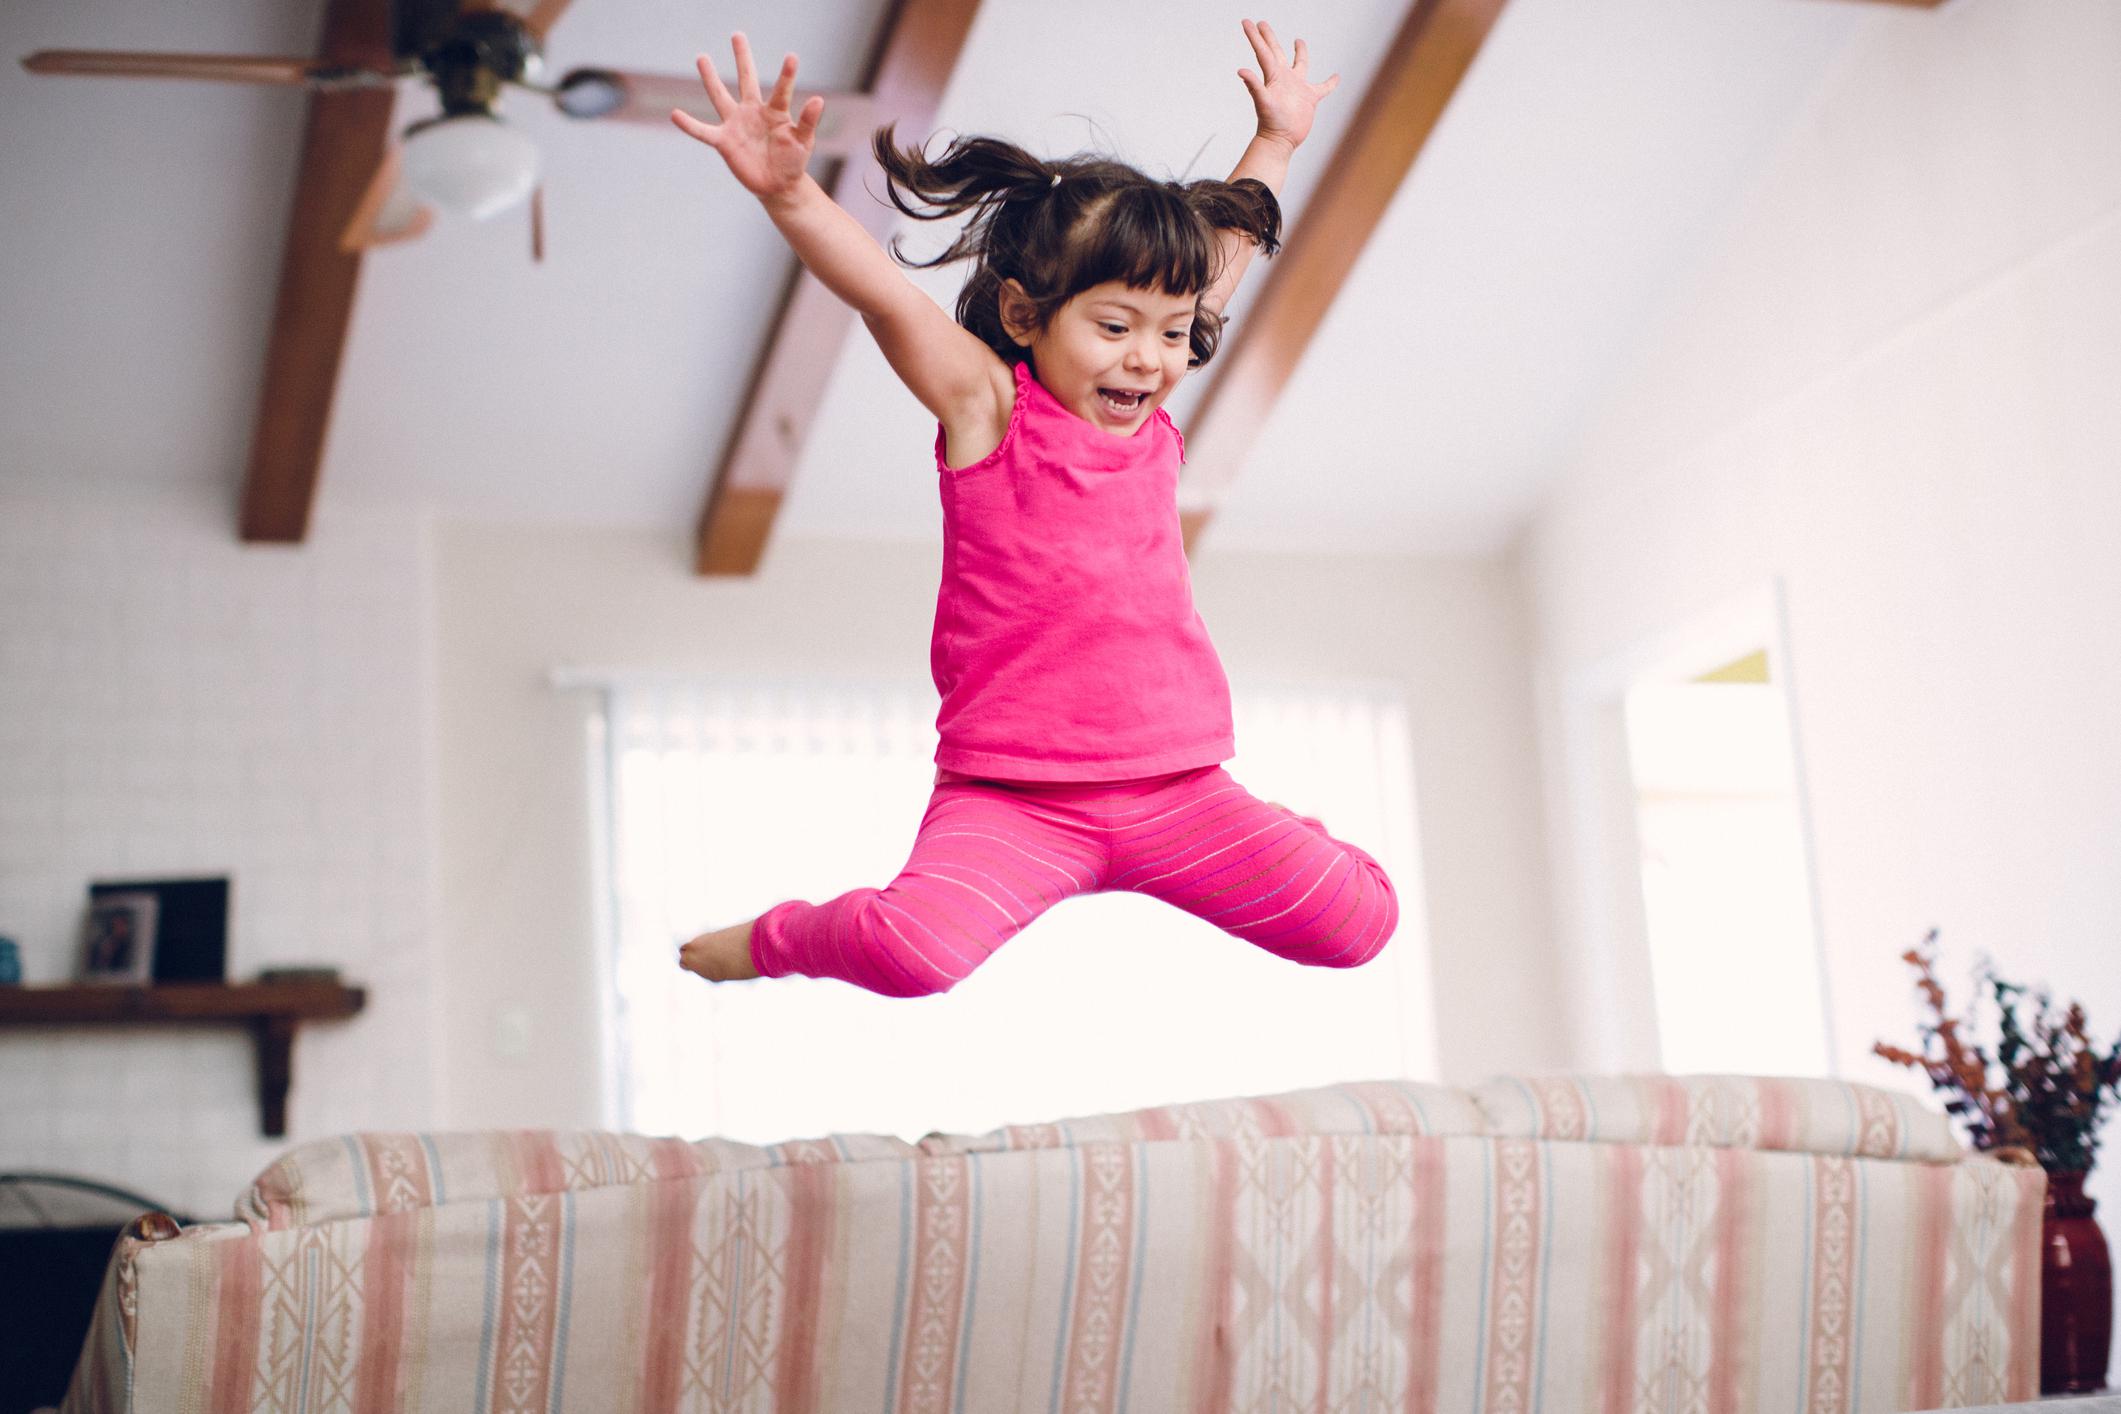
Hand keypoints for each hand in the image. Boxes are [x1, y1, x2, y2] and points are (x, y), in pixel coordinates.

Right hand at [670, 32, 823, 203]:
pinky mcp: (724, 142)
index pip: (781, 90)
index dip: (787, 75)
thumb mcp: (803, 142)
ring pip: (720, 97)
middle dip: (742, 58)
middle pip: (746, 79)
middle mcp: (753, 112)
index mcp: (775, 111)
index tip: (792, 56)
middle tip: (737, 35)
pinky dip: (689, 125)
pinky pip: (703, 132)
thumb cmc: (793, 161)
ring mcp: (736, 124)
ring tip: (702, 57)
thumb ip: (808, 121)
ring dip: (710, 78)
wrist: (778, 185)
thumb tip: (818, 99)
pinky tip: (674, 114)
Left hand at [1236, 18, 1339, 151]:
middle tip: (1262, 23)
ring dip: (1300, 52)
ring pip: (1300, 64)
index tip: (1248, 22)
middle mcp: (1285, 78)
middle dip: (1269, 37)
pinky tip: (1336, 77)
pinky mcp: (1310, 99)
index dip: (1256, 37)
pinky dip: (1330, 83)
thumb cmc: (1271, 123)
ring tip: (1298, 40)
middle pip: (1277, 52)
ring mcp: (1297, 88)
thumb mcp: (1262, 102)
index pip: (1264, 52)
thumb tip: (1240, 71)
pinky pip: (1323, 88)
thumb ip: (1254, 86)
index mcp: (1274, 76)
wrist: (1281, 141)